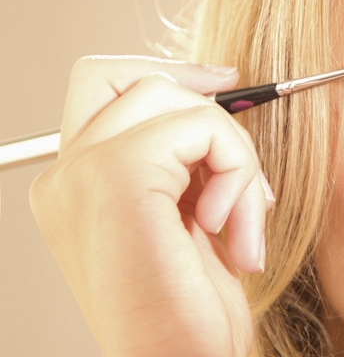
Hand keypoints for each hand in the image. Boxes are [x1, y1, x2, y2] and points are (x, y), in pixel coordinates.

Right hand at [30, 56, 272, 356]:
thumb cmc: (188, 307)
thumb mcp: (186, 215)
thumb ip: (184, 157)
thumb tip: (218, 94)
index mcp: (74, 183)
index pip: (107, 85)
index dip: (170, 74)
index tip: (226, 85)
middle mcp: (64, 174)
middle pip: (141, 80)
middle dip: (209, 113)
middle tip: (242, 173)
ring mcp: (82, 173)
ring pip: (178, 99)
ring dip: (234, 157)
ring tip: (240, 223)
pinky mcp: (117, 178)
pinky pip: (201, 126)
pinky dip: (238, 171)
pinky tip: (230, 231)